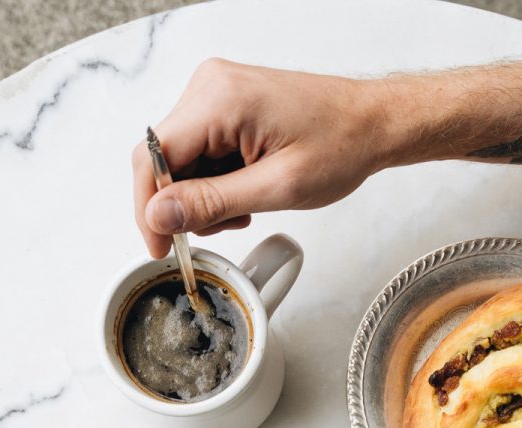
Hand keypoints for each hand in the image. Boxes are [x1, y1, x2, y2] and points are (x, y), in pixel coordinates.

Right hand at [132, 59, 393, 256]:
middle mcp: (209, 86)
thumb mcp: (276, 188)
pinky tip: (246, 190)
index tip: (160, 246)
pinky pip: (200, 148)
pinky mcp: (225, 102)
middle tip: (222, 227)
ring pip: (181, 158)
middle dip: (184, 203)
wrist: (372, 123)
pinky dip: (215, 179)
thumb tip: (158, 216)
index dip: (149, 208)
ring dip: (203, 194)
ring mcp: (216, 91)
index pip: (153, 156)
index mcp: (219, 100)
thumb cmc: (341, 146)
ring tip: (246, 207)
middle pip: (163, 157)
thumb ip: (212, 203)